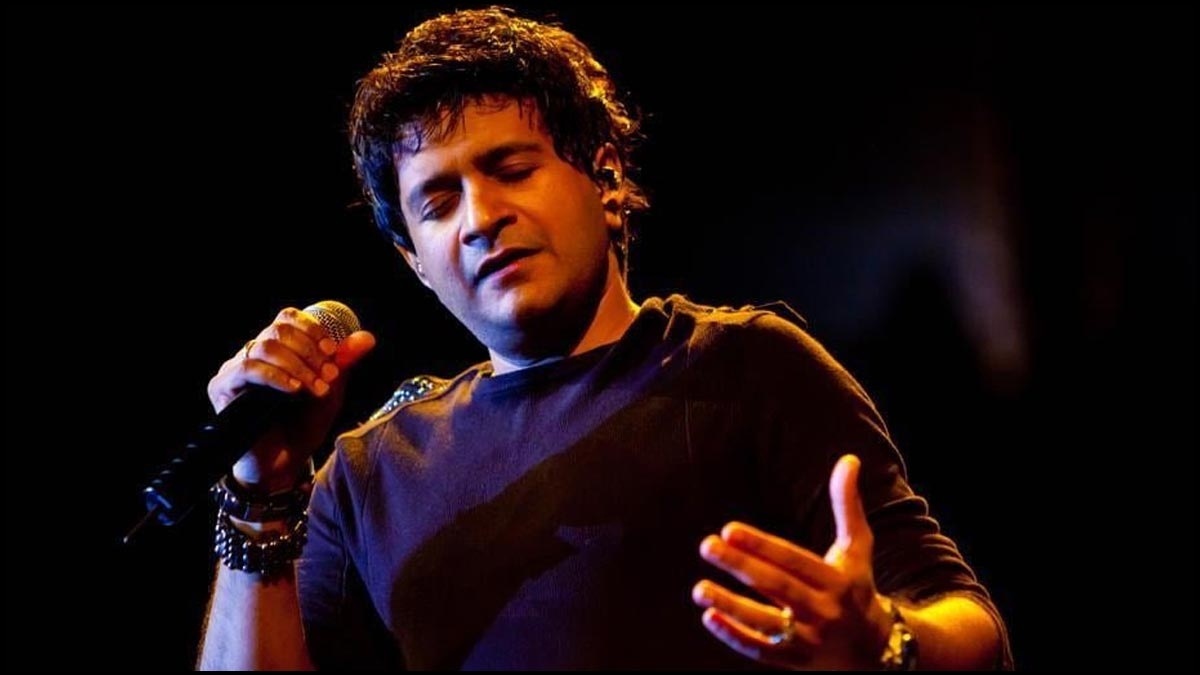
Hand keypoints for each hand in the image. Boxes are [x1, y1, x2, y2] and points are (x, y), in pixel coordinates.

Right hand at [206, 307, 375, 491]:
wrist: (284, 464)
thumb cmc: (304, 426)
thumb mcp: (330, 391)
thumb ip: (343, 363)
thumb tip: (366, 338)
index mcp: (278, 349)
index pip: (288, 319)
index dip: (312, 330)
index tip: (332, 352)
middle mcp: (253, 354)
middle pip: (278, 330)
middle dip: (309, 351)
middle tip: (327, 376)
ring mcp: (236, 370)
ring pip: (264, 347)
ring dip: (297, 366)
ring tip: (315, 388)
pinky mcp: (222, 388)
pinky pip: (247, 369)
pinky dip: (275, 376)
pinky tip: (293, 390)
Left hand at [693, 454, 891, 668]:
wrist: (877, 653)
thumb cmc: (857, 588)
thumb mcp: (857, 548)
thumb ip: (847, 505)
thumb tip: (848, 459)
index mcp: (836, 580)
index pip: (793, 560)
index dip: (762, 545)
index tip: (730, 529)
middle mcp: (823, 610)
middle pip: (777, 587)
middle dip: (740, 567)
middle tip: (707, 546)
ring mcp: (809, 640)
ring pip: (766, 624)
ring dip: (730, 606)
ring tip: (699, 589)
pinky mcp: (795, 661)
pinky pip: (762, 651)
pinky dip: (735, 637)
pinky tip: (709, 618)